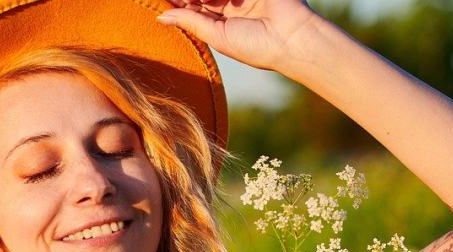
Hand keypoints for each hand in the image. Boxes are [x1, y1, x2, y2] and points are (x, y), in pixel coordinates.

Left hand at [157, 0, 322, 71]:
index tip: (164, 2)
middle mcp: (230, 5)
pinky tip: (224, 1)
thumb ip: (190, 22)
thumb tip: (161, 17)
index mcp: (221, 21)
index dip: (179, 3)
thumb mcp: (218, 36)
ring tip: (209, 2)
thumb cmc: (257, 46)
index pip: (194, 7)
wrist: (291, 39)